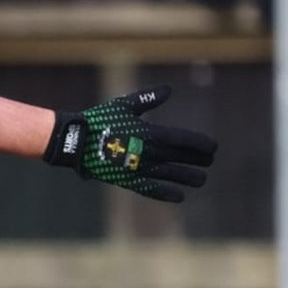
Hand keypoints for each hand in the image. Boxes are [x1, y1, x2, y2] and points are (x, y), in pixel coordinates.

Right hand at [43, 86, 216, 201]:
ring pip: (170, 175)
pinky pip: (150, 189)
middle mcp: (148, 152)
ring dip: (188, 177)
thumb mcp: (124, 105)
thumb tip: (168, 90)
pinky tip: (179, 196)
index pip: (184, 140)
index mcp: (150, 133)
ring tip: (201, 180)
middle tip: (210, 162)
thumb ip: (147, 99)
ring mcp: (138, 168)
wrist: (74, 140)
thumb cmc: (98, 119)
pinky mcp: (126, 180)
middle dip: (198, 160)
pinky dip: (165, 193)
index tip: (213, 148)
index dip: (201, 145)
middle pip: (181, 157)